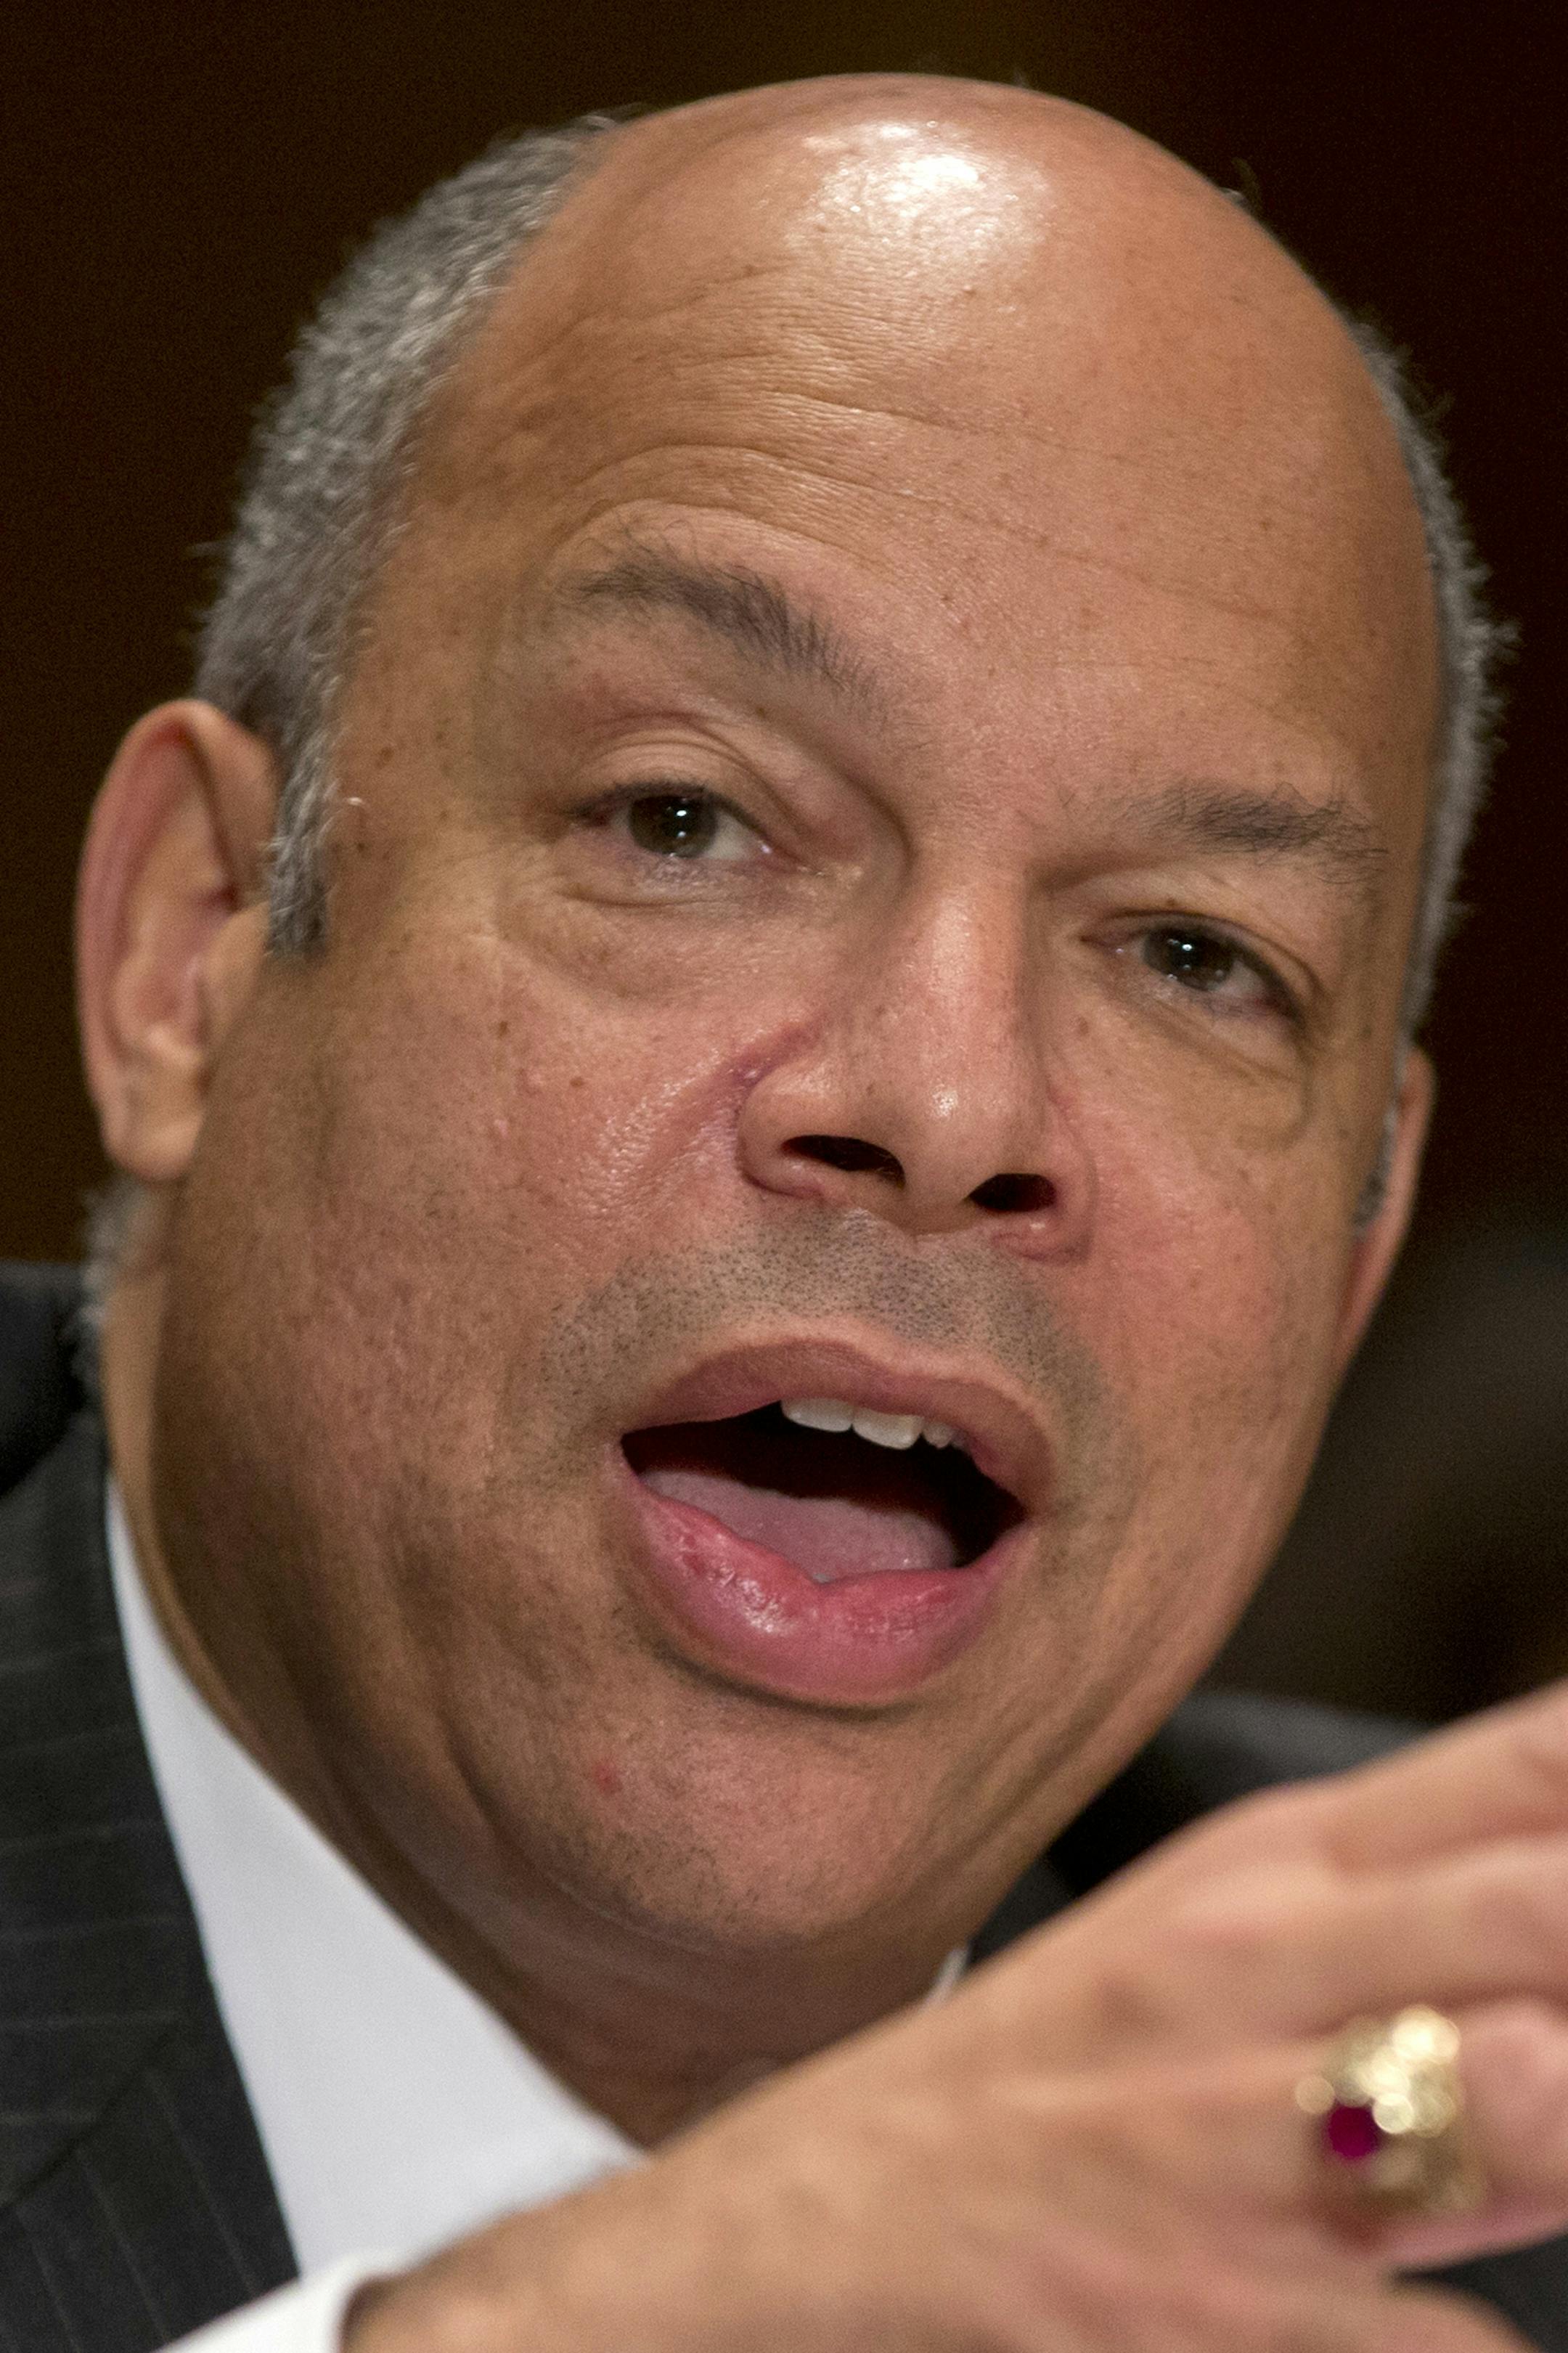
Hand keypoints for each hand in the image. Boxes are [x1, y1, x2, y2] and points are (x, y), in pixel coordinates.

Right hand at [346, 1685, 1567, 2350]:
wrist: (829, 2218)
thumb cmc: (1071, 2064)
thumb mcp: (1224, 1932)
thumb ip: (1421, 1902)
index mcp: (1276, 1859)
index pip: (1530, 1759)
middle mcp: (1260, 1966)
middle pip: (1544, 1903)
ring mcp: (1236, 2135)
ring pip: (1521, 2099)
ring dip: (1566, 2111)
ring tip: (1546, 2119)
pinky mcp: (1214, 2305)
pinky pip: (1440, 2344)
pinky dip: (1477, 2344)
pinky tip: (1477, 2318)